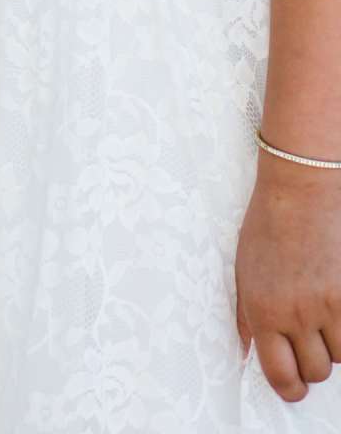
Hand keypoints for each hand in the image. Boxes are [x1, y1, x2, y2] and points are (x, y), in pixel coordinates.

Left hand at [236, 156, 340, 401]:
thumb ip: (246, 316)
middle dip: (313, 360)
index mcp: (263, 310)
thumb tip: (248, 353)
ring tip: (323, 311)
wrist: (301, 186)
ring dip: (334, 342)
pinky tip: (337, 302)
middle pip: (316, 371)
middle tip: (308, 335)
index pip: (282, 376)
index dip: (291, 390)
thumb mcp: (243, 270)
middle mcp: (297, 313)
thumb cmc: (268, 225)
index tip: (294, 387)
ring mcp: (329, 303)